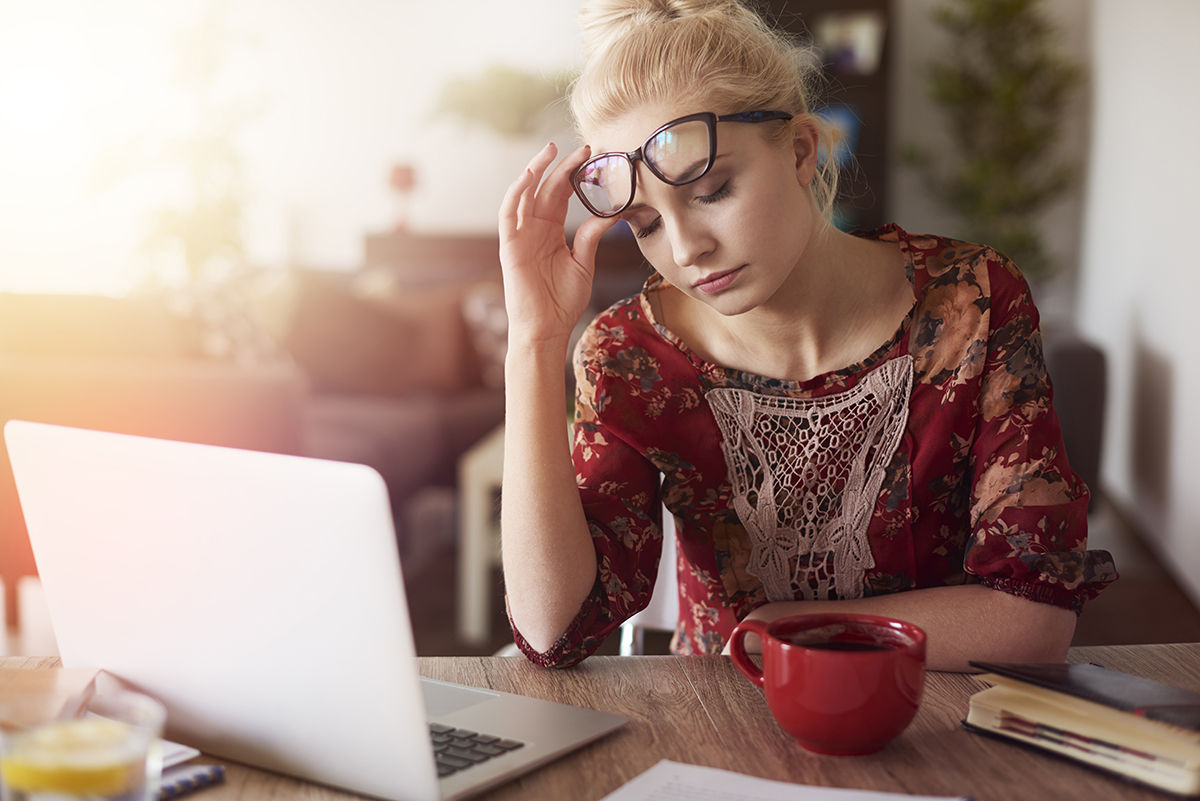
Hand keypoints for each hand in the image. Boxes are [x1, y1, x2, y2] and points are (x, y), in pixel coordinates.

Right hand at [498, 142, 620, 346]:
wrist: (546, 329)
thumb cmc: (562, 302)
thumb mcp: (583, 263)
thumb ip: (590, 236)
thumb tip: (611, 213)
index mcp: (551, 232)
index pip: (560, 195)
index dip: (573, 174)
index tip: (591, 156)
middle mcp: (534, 229)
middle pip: (545, 189)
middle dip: (560, 166)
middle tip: (581, 147)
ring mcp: (520, 235)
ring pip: (524, 194)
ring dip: (535, 170)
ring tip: (550, 150)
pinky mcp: (509, 245)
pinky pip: (508, 213)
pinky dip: (517, 192)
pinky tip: (530, 175)